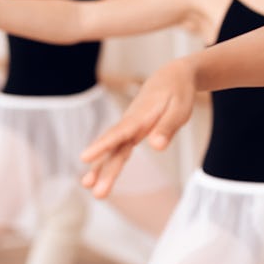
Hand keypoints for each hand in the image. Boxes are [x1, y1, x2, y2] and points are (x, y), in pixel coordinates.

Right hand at [81, 58, 197, 197]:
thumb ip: (167, 128)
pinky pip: (118, 148)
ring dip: (101, 167)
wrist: (172, 76)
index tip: (85, 157)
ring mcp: (129, 128)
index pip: (119, 133)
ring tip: (87, 186)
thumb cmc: (177, 93)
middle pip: (114, 147)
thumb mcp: (179, 109)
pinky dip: (108, 161)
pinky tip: (98, 175)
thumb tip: (157, 147)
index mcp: (140, 117)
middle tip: (88, 186)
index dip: (102, 145)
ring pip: (113, 149)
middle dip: (101, 167)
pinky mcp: (132, 132)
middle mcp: (130, 123)